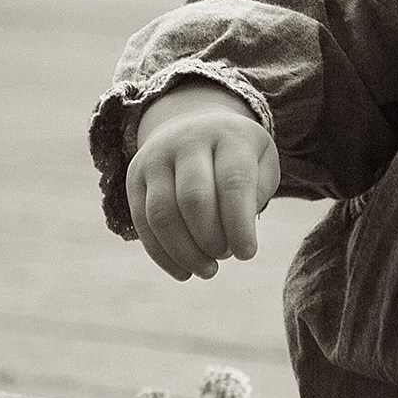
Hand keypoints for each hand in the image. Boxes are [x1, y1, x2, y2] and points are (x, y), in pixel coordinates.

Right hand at [127, 82, 278, 280]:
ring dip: (185, 252)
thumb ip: (257, 194)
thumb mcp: (262, 163)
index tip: (248, 254)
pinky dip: (163, 255)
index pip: (233, 182)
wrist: (194, 125)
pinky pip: (143, 222)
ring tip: (208, 270)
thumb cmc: (238, 155)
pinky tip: (184, 271)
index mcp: (229, 135)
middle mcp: (188, 140)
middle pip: (193, 198)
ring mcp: (157, 157)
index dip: (239, 224)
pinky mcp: (135, 176)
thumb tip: (235, 234)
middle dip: (211, 238)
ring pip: (163, 213)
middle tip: (226, 255)